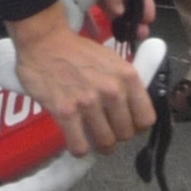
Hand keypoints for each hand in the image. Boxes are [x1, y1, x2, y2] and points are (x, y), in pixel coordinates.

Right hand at [3, 12, 154, 155]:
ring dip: (99, 144)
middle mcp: (112, 91)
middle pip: (126, 134)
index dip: (137, 125)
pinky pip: (80, 146)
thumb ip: (125, 84)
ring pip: (105, 142)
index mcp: (127, 77)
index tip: (127, 124)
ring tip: (92, 138)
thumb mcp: (112, 61)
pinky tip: (76, 141)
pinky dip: (79, 148)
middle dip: (116, 135)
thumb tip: (133, 110)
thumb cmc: (78, 52)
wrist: (44, 42)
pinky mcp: (65, 112)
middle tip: (105, 130)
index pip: (146, 119)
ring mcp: (88, 102)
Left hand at [38, 0, 150, 39]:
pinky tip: (102, 33)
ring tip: (125, 34)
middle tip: (138, 33)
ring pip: (110, 4)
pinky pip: (92, 8)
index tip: (147, 19)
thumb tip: (121, 10)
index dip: (144, 1)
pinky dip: (97, 20)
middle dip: (133, 14)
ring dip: (118, 19)